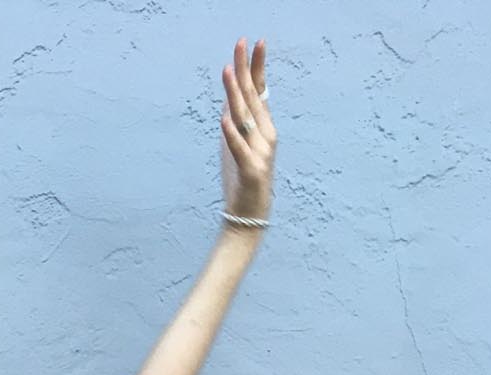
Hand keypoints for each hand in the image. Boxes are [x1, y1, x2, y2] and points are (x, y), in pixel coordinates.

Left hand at [220, 38, 275, 222]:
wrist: (248, 217)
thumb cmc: (243, 180)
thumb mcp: (238, 145)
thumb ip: (236, 121)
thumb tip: (229, 96)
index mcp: (262, 127)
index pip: (260, 90)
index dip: (255, 66)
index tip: (251, 42)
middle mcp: (265, 135)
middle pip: (254, 97)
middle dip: (246, 70)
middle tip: (240, 43)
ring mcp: (260, 152)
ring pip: (246, 118)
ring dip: (236, 94)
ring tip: (227, 72)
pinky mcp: (251, 171)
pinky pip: (240, 149)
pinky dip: (232, 134)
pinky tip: (224, 119)